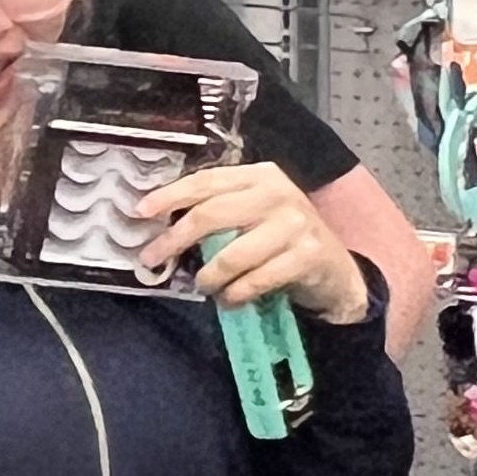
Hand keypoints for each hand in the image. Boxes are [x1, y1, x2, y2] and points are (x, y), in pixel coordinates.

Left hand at [143, 160, 369, 326]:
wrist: (335, 272)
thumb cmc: (281, 241)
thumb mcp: (252, 215)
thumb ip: (217, 212)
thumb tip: (160, 225)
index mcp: (260, 176)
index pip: (207, 181)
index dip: (171, 195)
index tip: (141, 212)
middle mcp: (278, 193)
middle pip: (212, 214)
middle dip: (175, 239)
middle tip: (151, 259)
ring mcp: (296, 224)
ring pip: (231, 254)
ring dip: (209, 276)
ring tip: (203, 286)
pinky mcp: (307, 256)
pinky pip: (255, 280)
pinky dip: (235, 294)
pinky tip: (229, 299)